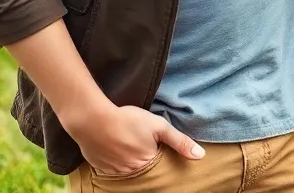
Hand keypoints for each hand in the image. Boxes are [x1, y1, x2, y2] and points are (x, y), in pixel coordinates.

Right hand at [63, 101, 203, 174]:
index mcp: (148, 164)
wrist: (93, 120)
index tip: (159, 148)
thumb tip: (200, 156)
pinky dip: (117, 163)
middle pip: (145, 171)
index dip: (161, 157)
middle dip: (147, 162)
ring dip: (132, 162)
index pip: (160, 168)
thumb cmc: (128, 120)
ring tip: (130, 146)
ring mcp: (115, 173)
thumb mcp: (159, 126)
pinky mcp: (101, 169)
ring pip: (129, 171)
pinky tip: (117, 149)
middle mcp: (132, 173)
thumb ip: (179, 141)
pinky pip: (113, 170)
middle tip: (142, 145)